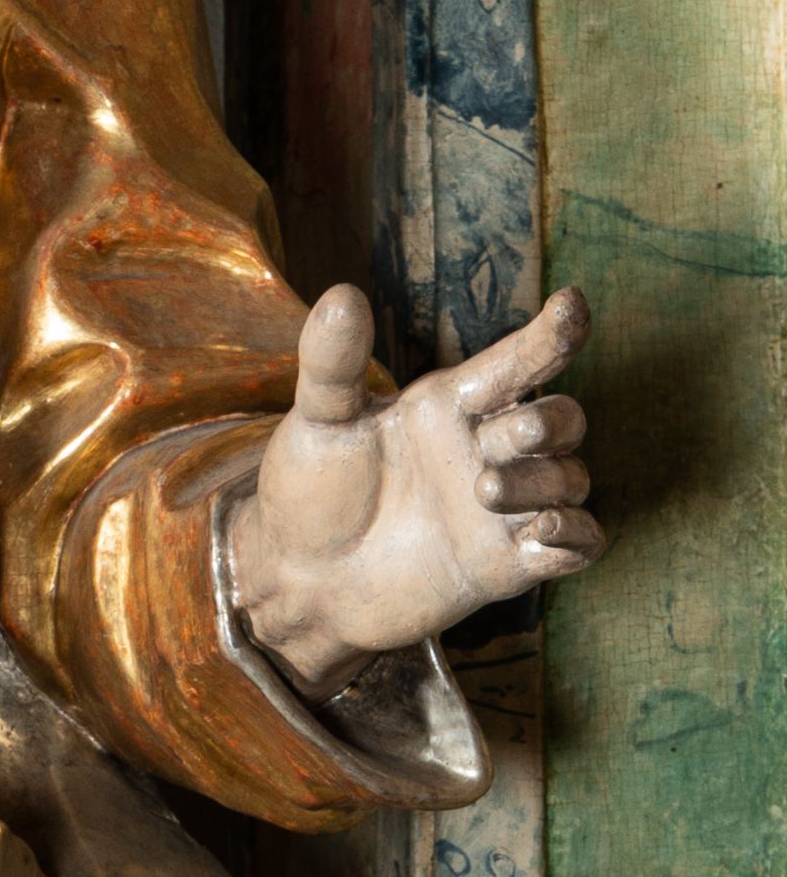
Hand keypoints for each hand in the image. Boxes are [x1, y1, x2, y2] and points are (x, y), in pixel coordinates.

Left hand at [228, 282, 599, 694]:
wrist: (300, 582)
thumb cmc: (310, 494)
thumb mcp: (318, 423)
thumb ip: (332, 364)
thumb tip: (340, 295)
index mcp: (451, 404)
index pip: (518, 362)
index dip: (550, 334)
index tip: (572, 306)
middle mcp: (486, 449)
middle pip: (561, 420)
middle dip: (549, 422)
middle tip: (508, 433)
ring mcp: (502, 509)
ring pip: (570, 480)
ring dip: (546, 481)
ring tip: (486, 490)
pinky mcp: (507, 564)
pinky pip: (577, 544)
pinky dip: (575, 535)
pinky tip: (545, 531)